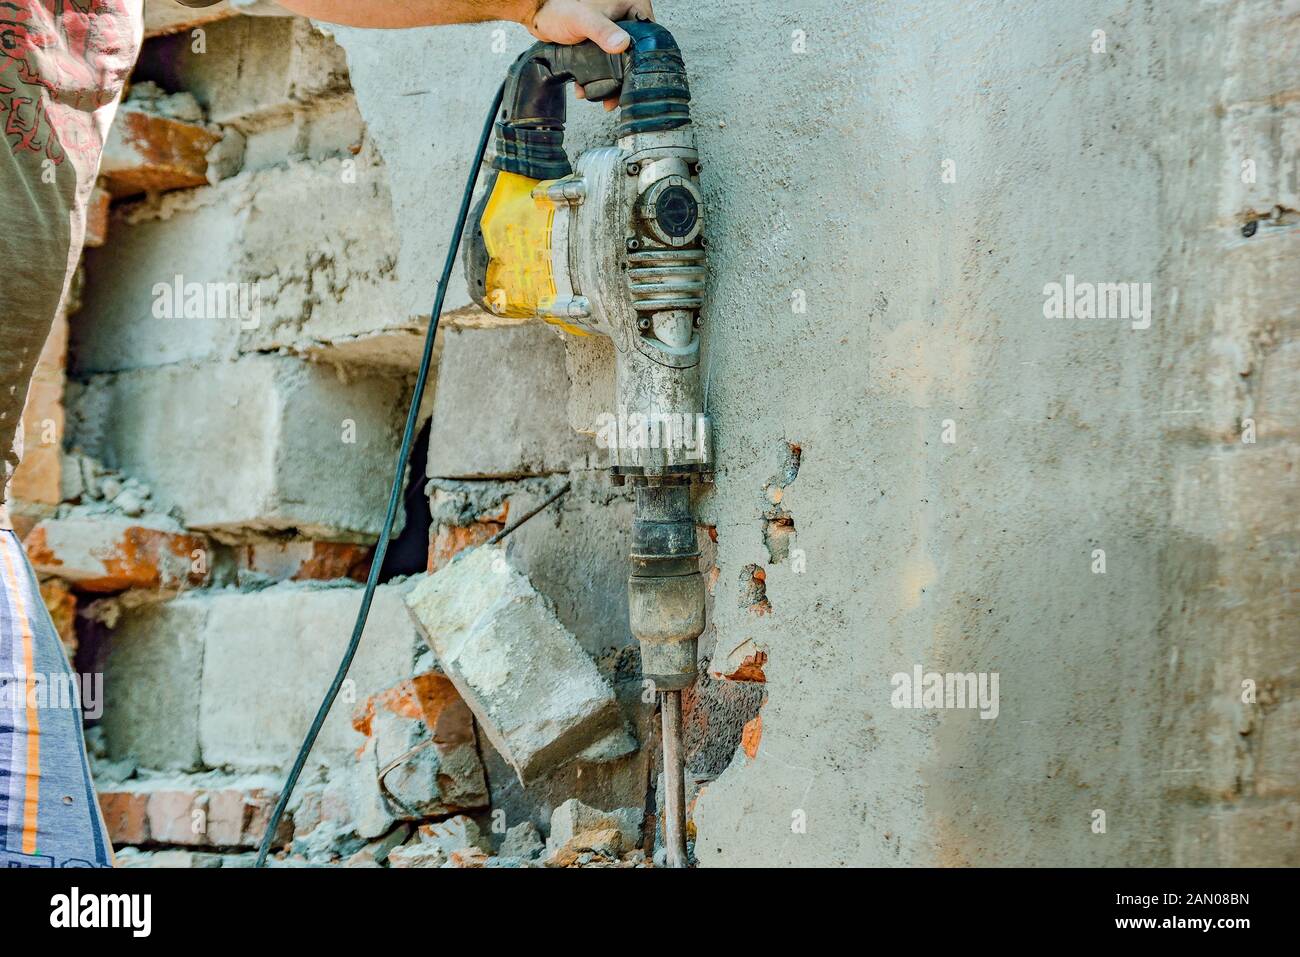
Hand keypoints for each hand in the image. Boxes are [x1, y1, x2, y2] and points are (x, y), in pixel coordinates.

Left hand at [523, 0, 653, 108]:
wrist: (540, 16)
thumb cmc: (560, 9)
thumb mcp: (584, 20)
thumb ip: (603, 31)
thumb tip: (621, 44)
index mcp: (631, 5)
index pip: (650, 36)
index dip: (645, 59)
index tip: (636, 78)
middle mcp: (627, 18)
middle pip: (637, 54)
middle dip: (625, 77)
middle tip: (618, 97)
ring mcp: (616, 31)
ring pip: (623, 62)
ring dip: (612, 82)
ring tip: (604, 99)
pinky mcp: (604, 43)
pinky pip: (609, 63)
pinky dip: (600, 77)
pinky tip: (589, 88)